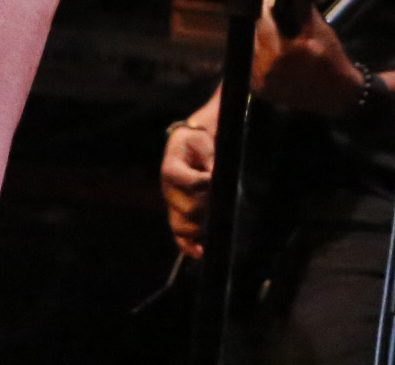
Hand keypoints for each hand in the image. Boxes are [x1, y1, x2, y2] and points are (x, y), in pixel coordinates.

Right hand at [160, 119, 214, 257]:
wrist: (186, 147)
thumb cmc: (195, 143)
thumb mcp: (202, 142)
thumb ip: (209, 156)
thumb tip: (215, 175)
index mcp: (171, 170)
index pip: (191, 183)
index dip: (207, 184)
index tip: (218, 180)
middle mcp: (168, 191)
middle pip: (189, 209)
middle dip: (210, 207)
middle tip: (226, 203)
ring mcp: (172, 206)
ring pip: (183, 227)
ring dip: (202, 228)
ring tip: (219, 226)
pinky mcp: (177, 216)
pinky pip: (179, 237)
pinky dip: (189, 246)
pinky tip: (202, 252)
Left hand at [249, 0, 366, 118]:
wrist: (336, 93)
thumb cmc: (329, 56)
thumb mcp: (319, 27)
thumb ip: (304, 3)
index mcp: (283, 48)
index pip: (265, 17)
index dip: (267, 6)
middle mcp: (269, 65)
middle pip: (255, 32)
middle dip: (262, 22)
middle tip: (270, 16)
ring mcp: (263, 80)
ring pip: (251, 48)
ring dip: (258, 38)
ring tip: (273, 34)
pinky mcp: (260, 90)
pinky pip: (252, 65)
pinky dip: (258, 56)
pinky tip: (269, 50)